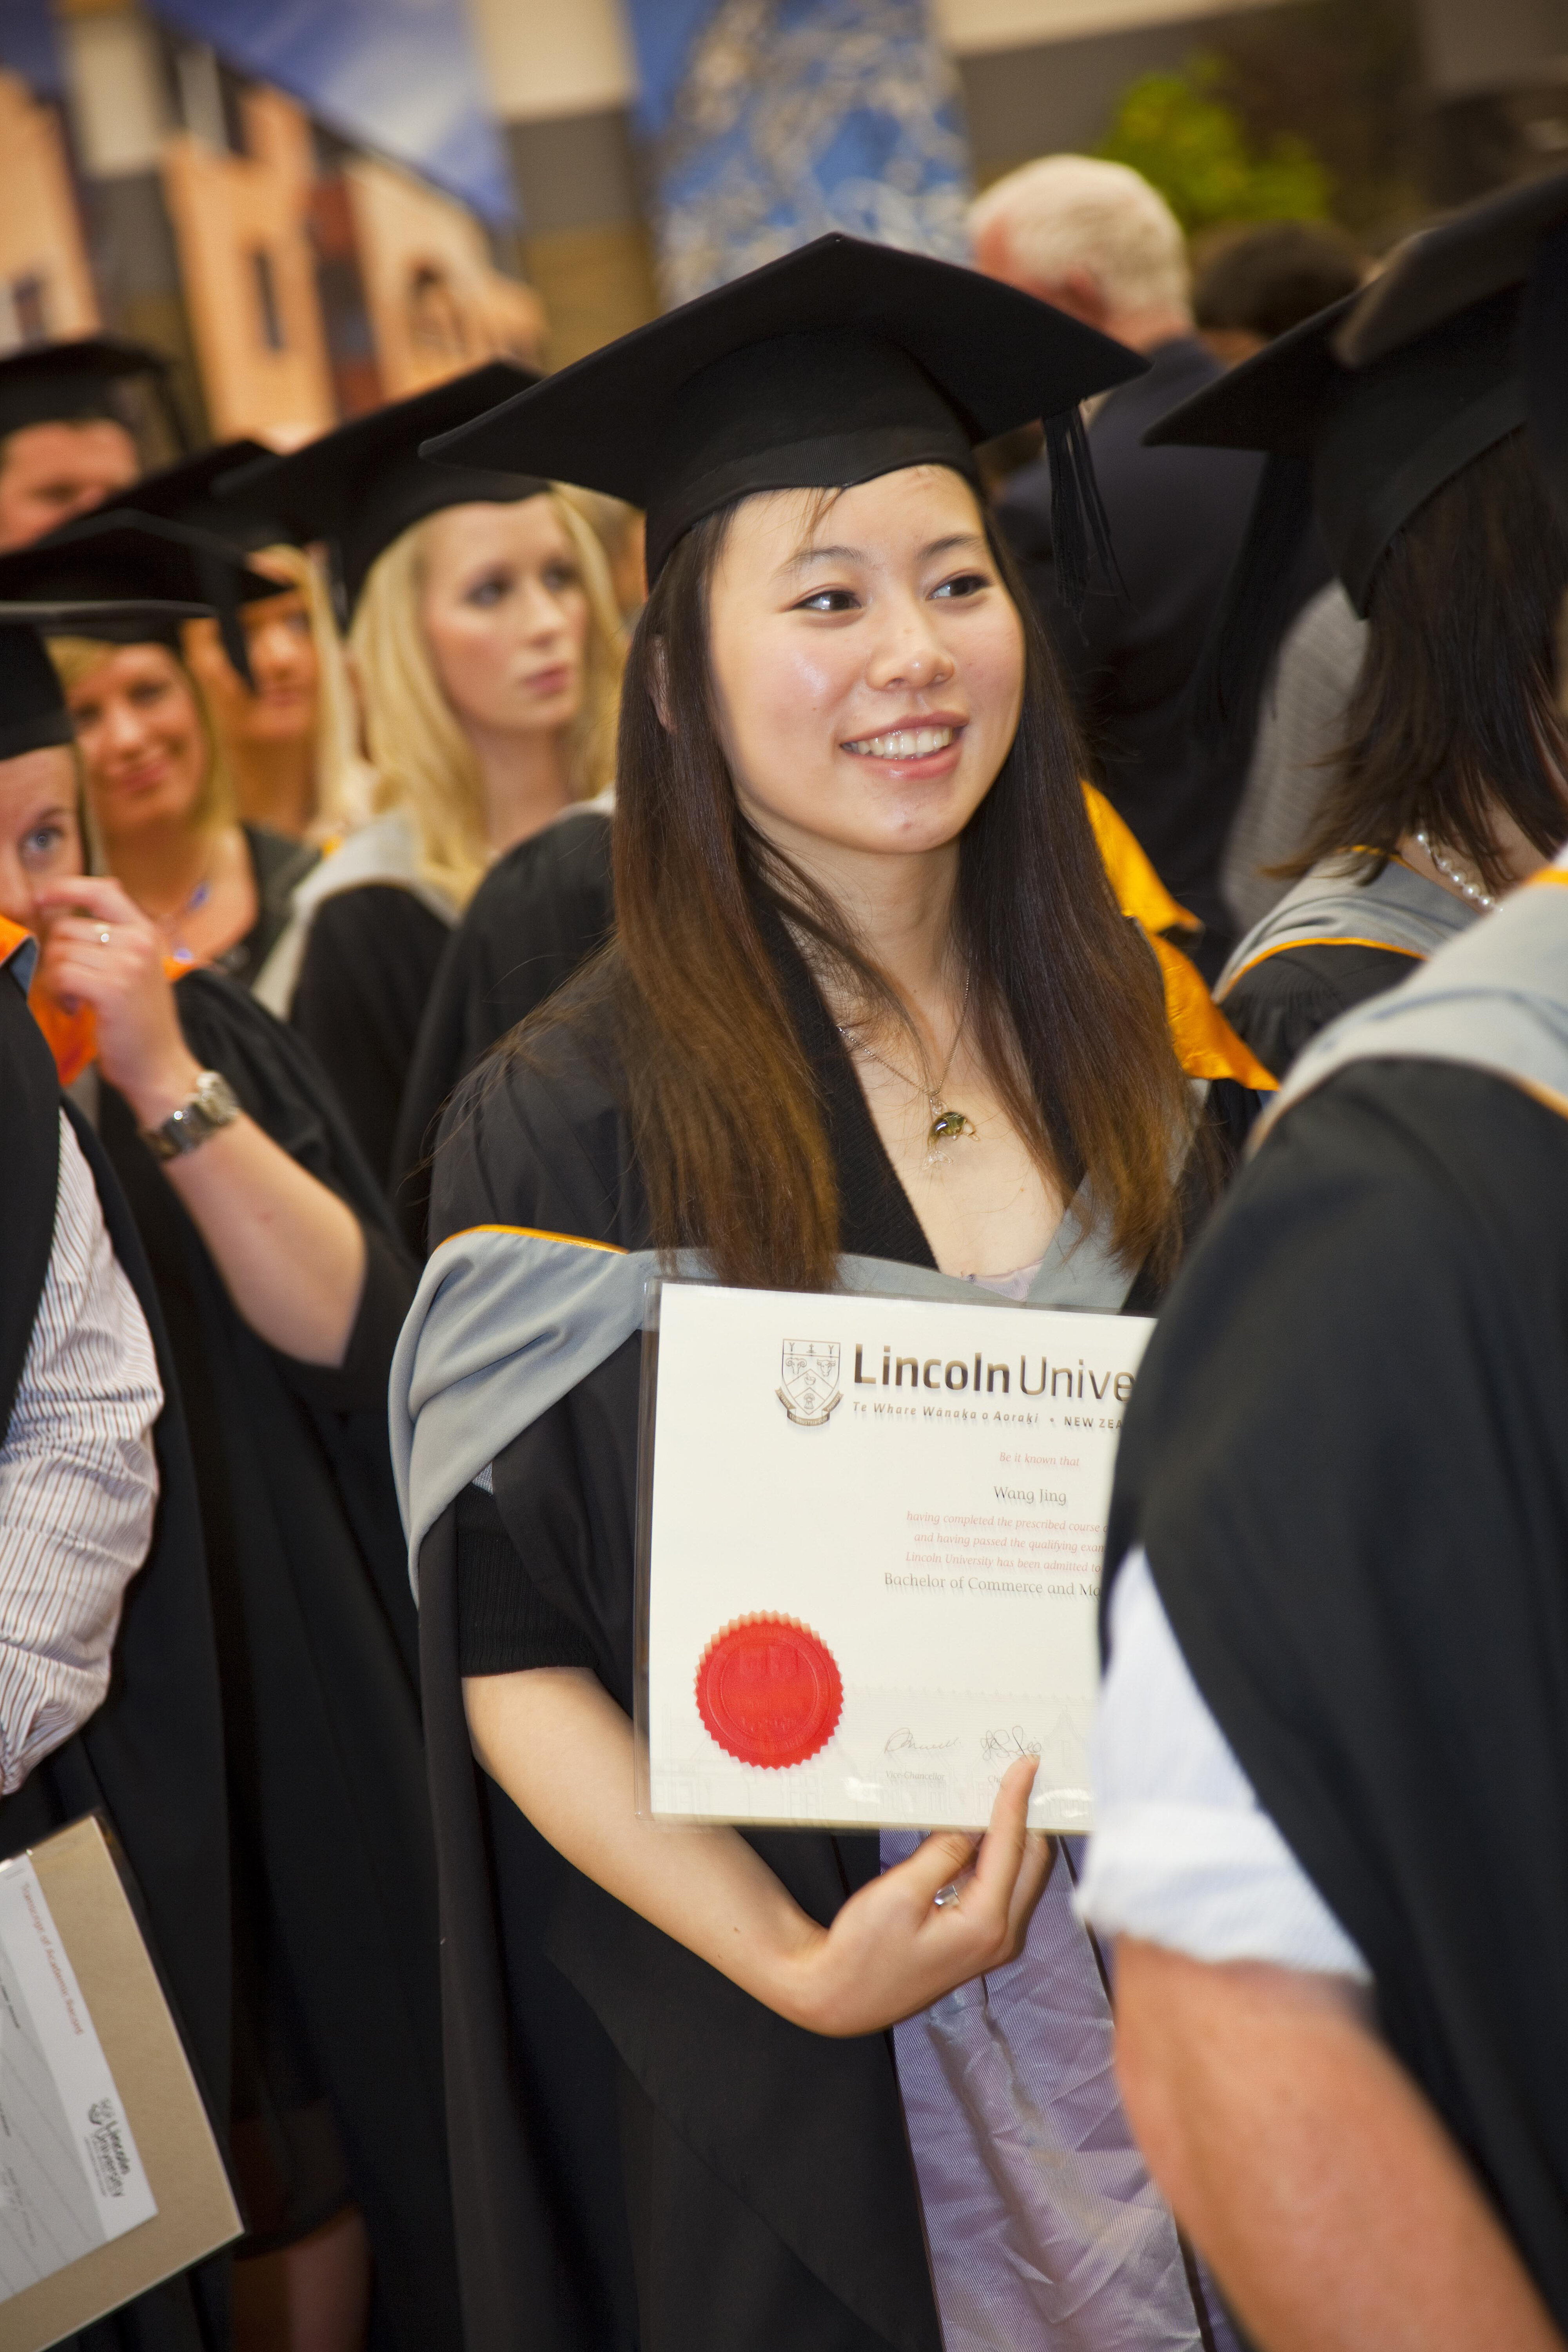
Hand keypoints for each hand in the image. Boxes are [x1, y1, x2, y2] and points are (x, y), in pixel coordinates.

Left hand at [34, 876, 202, 1126]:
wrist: (161, 1067)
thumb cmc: (143, 1025)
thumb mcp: (138, 971)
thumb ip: (113, 940)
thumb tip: (63, 914)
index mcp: (147, 932)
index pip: (102, 890)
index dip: (64, 889)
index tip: (42, 899)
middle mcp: (140, 942)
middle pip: (67, 927)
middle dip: (56, 955)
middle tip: (70, 984)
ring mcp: (128, 963)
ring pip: (60, 951)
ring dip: (56, 978)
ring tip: (76, 999)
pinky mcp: (113, 988)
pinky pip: (62, 974)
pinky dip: (59, 994)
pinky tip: (74, 1008)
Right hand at [777, 1757, 1051, 2035]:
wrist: (842, 1997)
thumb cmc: (864, 1948)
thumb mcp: (900, 1893)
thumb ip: (944, 1854)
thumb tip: (974, 1822)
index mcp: (985, 1923)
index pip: (1012, 1847)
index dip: (1017, 1800)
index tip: (1028, 1762)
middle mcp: (1002, 1936)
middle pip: (1031, 1861)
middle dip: (1027, 1815)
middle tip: (1020, 1770)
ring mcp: (994, 1943)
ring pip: (1022, 1875)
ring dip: (1016, 1834)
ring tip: (1006, 1790)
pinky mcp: (980, 1941)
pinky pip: (1004, 1888)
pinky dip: (1000, 1855)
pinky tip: (984, 1831)